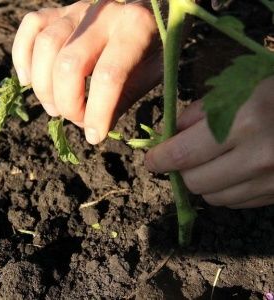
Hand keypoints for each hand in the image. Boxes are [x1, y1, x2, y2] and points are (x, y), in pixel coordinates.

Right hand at [12, 0, 160, 143]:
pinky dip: (22, 55)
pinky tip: (27, 81)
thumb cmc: (153, 48)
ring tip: (55, 108)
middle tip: (77, 120)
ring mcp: (79, 9)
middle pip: (68, 64)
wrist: (152, 13)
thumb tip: (92, 128)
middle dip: (68, 104)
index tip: (95, 137)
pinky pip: (31, 26)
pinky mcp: (62, 10)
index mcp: (135, 28)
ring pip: (45, 46)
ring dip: (44, 87)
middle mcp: (104, 13)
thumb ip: (122, 100)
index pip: (108, 77)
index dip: (97, 113)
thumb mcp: (150, 76)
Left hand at [145, 76, 273, 208]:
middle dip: (181, 171)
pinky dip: (224, 190)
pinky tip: (231, 171)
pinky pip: (236, 202)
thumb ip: (198, 113)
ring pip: (214, 198)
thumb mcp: (238, 87)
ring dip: (202, 181)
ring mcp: (271, 182)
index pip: (183, 155)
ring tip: (208, 162)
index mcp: (243, 124)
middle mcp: (257, 159)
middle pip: (195, 183)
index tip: (151, 159)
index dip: (159, 159)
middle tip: (180, 156)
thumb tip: (172, 135)